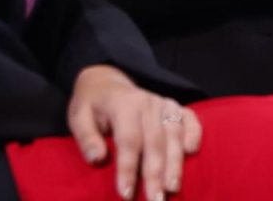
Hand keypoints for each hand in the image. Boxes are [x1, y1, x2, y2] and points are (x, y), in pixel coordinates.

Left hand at [68, 65, 201, 199]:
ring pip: (174, 134)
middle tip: (155, 200)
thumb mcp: (78, 117)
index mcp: (124, 104)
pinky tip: (192, 152)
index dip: (128, 168)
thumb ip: (87, 138)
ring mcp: (163, 104)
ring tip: (172, 188)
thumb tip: (97, 159)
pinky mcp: (174, 107)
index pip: (129, 139)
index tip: (126, 194)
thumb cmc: (92, 106)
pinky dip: (194, 133)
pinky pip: (190, 118)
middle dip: (155, 173)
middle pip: (154, 141)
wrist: (106, 83)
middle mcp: (148, 102)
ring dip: (175, 163)